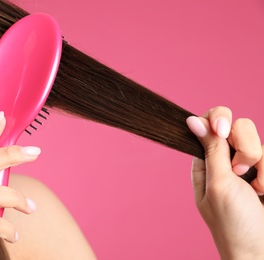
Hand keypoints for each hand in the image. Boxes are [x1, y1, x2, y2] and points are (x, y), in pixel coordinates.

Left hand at [186, 106, 263, 258]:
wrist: (261, 250)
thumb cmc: (234, 223)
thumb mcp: (219, 184)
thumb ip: (211, 150)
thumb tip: (191, 119)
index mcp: (205, 161)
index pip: (209, 123)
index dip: (219, 120)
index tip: (223, 131)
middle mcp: (226, 160)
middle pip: (239, 127)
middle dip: (245, 148)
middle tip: (240, 172)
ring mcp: (249, 166)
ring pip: (259, 143)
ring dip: (262, 166)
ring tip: (257, 191)